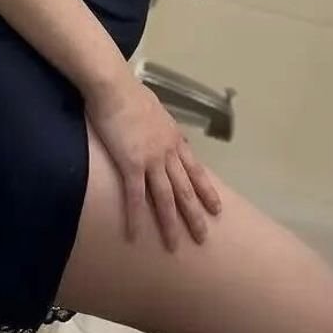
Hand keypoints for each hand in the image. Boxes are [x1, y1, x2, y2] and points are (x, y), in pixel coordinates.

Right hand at [86, 77, 221, 249]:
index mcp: (174, 138)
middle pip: (185, 188)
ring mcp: (151, 159)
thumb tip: (165, 128)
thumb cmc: (130, 92)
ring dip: (171, 223)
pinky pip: (135, 196)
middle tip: (205, 236)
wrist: (115, 87)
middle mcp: (168, 152)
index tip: (217, 207)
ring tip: (175, 246)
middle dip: (196, 214)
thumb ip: (161, 123)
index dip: (206, 189)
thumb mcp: (155, 108)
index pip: (195, 169)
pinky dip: (136, 218)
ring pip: (166, 197)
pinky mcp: (131, 164)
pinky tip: (135, 236)